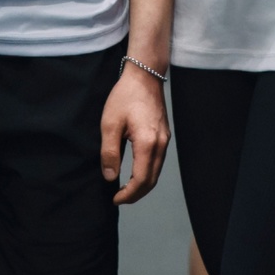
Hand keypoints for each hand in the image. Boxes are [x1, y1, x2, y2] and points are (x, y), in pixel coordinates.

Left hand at [99, 65, 170, 205]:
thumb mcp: (110, 124)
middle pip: (151, 181)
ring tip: (125, 189)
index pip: (141, 180)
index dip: (128, 194)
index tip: (115, 198)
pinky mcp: (164, 136)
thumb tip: (110, 177)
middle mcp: (161, 144)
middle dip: (136, 194)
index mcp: (148, 143)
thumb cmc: (125, 96)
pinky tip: (135, 173)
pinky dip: (147, 173)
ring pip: (156, 172)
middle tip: (119, 198)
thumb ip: (109, 153)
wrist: (144, 76)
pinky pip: (158, 162)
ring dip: (142, 185)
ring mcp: (165, 140)